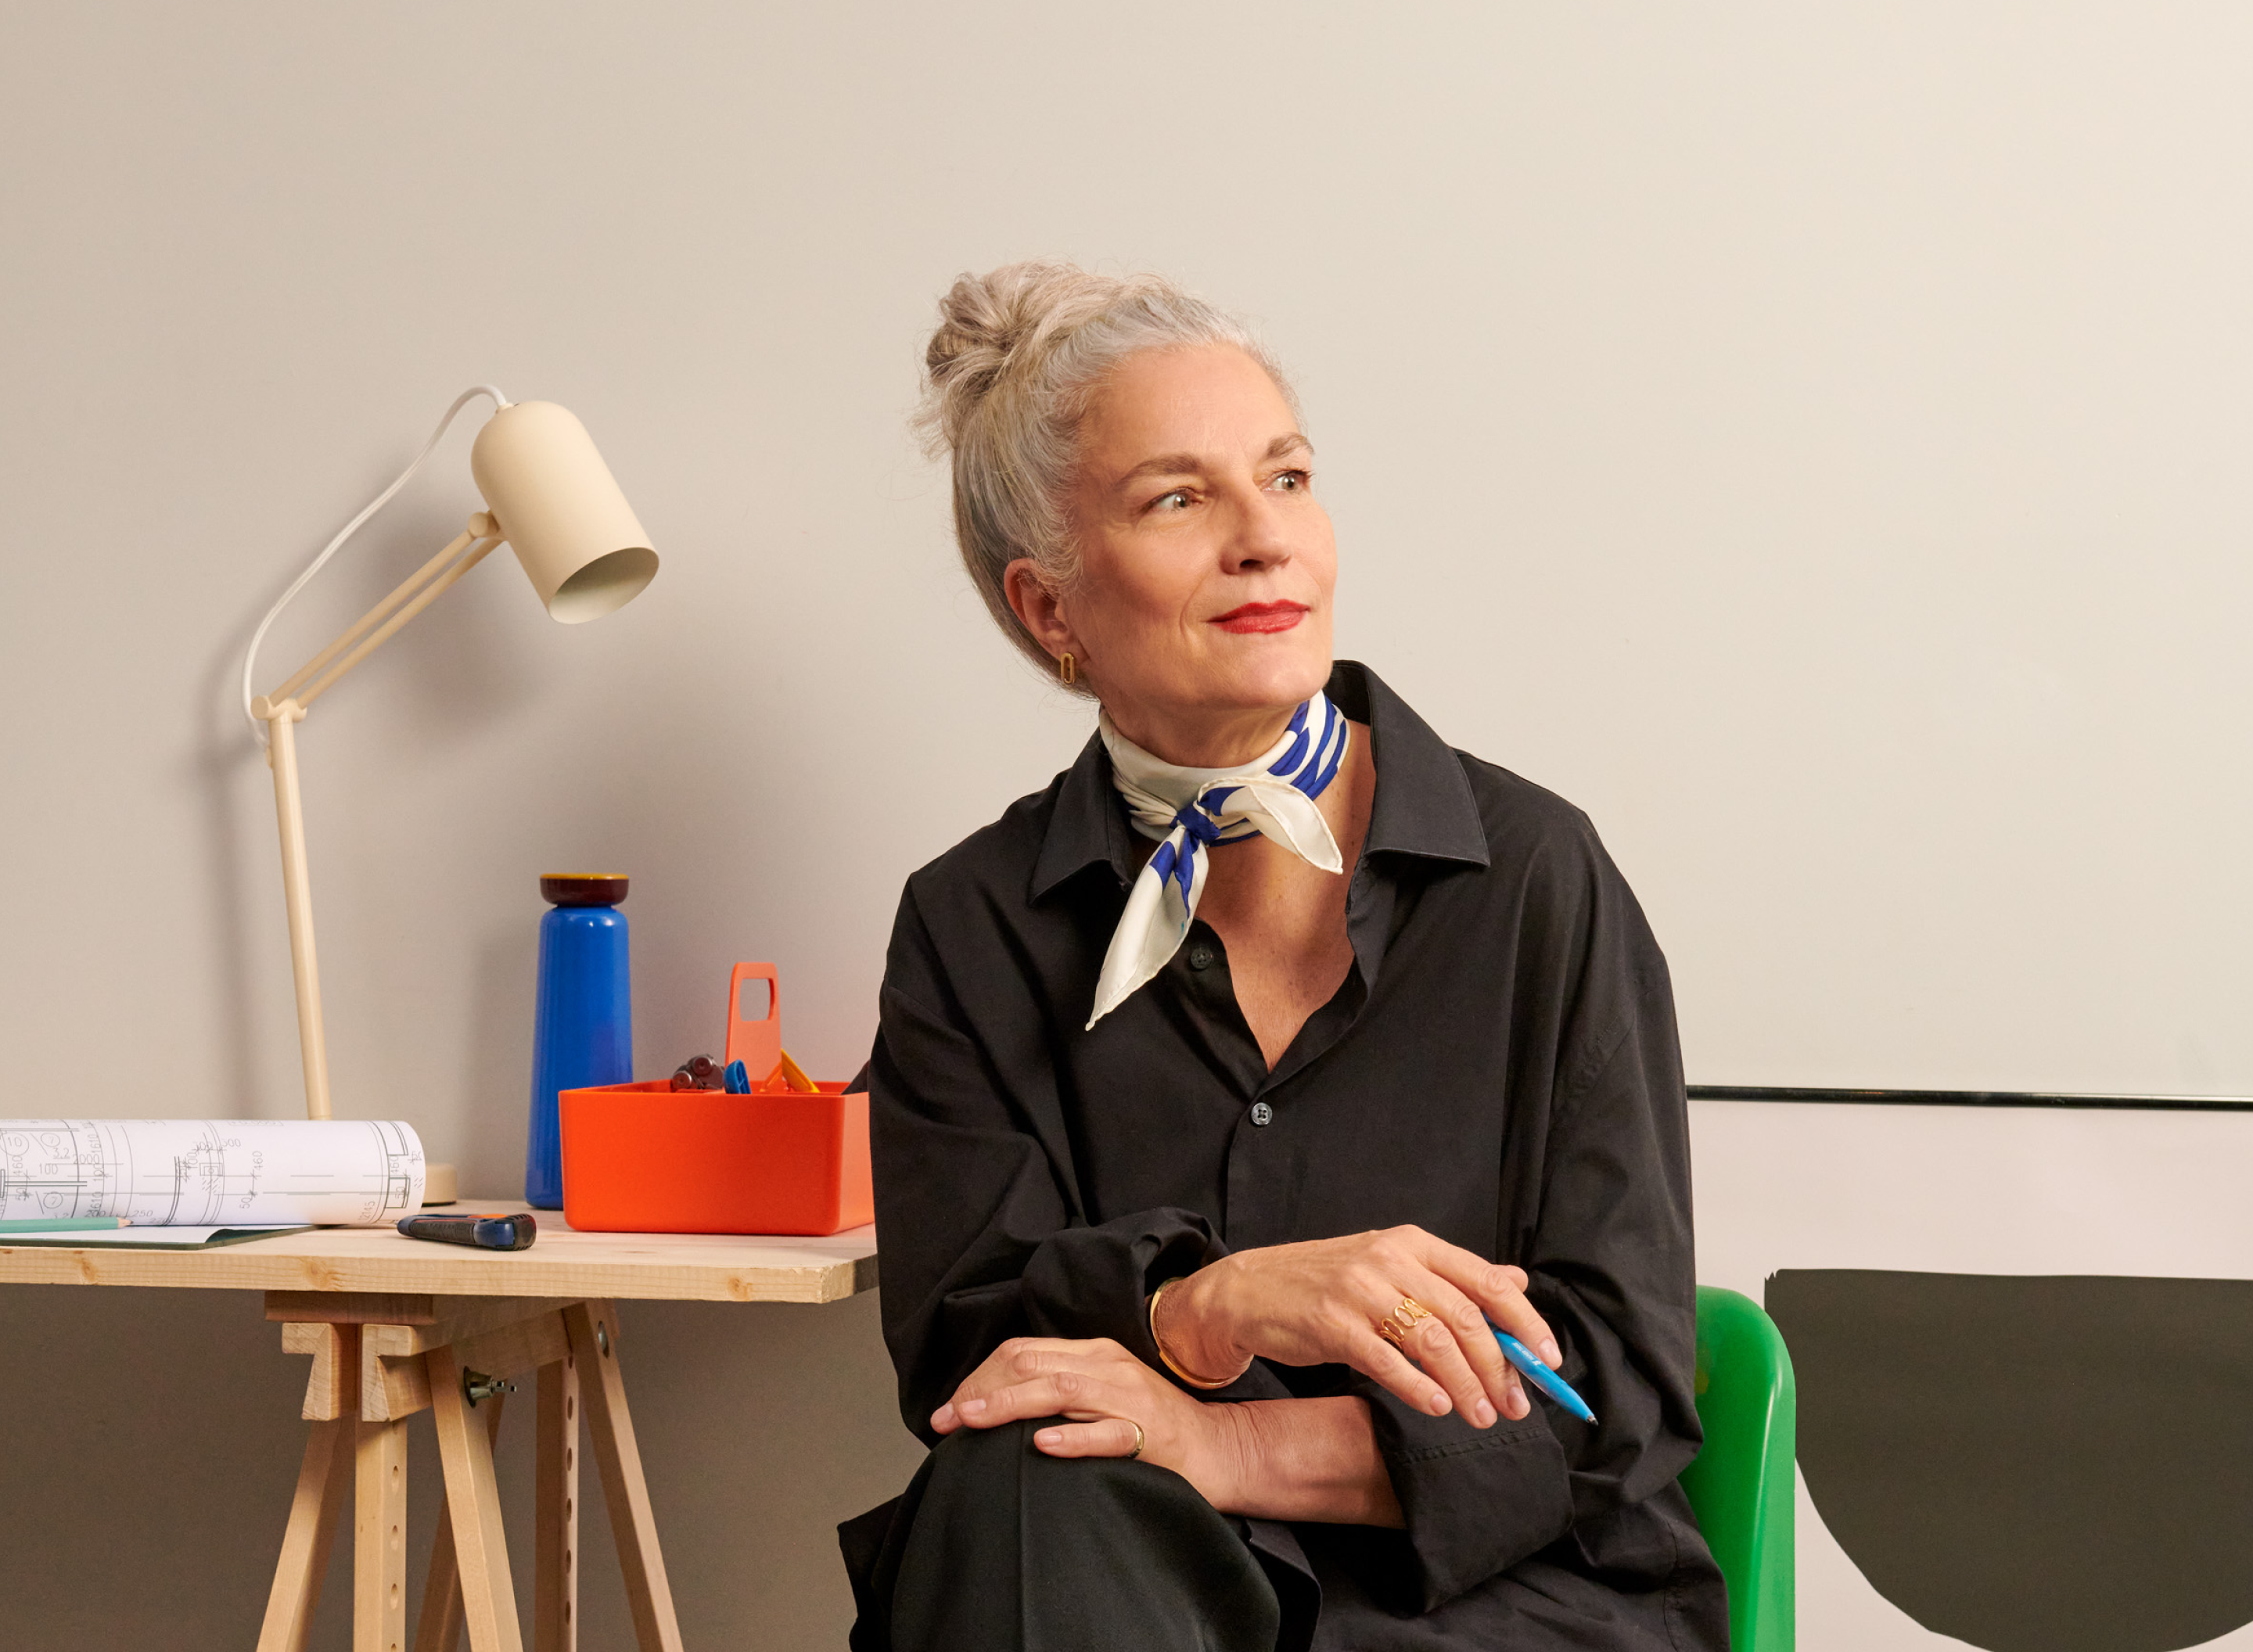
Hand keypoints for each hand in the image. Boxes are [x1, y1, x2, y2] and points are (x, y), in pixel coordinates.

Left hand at [931, 1336, 1243, 1502]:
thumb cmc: (1150, 1427)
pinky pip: (1108, 1433)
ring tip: (972, 1423)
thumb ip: (1057, 1390)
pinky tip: (1042, 1444)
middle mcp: (1108, 1366)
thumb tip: (990, 1405)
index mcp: (1093, 1353)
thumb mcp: (1100, 1394)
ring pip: (1060, 1390)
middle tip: (945, 1421)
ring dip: (1008, 1405)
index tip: (948, 1410)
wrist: (1214, 1448)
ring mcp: (1129, 1398)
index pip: (1023, 1351)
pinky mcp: (1149, 1433)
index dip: (978, 1377)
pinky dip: (1072, 1436)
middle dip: (980, 1391)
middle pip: (1032, 1364)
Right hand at [1156, 1226, 1557, 1428]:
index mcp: (1414, 1244)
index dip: (1526, 1324)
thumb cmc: (1328, 1283)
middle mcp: (1391, 1259)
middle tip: (1515, 1406)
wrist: (1250, 1290)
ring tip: (1480, 1417)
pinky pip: (1387, 1361)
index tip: (1549, 1363)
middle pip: (1466, 1317)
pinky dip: (1419, 1389)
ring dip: (1465, 1385)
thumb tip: (1516, 1282)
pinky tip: (1437, 1407)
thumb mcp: (1392, 1266)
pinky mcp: (1332, 1323)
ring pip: (1433, 1341)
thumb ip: (1454, 1277)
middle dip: (1499, 1368)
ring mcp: (1360, 1289)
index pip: (1487, 1281)